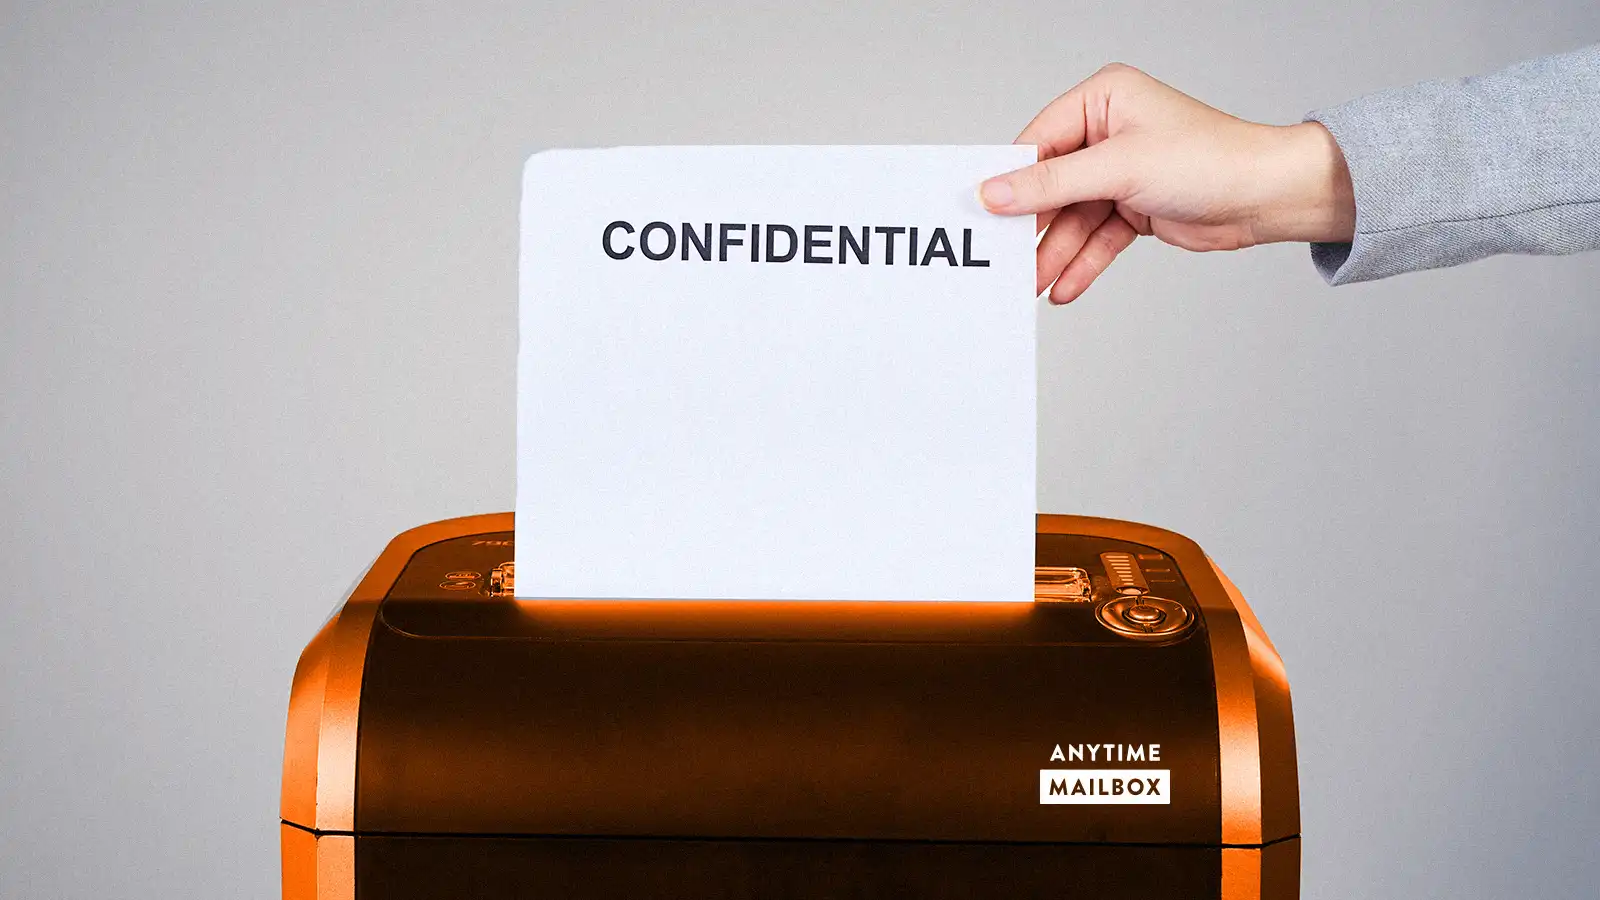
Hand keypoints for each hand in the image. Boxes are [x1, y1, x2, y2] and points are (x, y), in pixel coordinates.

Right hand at [980, 64, 1355, 303]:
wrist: (1266, 196)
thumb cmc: (1210, 159)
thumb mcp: (1119, 168)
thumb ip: (1052, 184)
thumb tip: (996, 192)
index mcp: (1103, 99)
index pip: (1039, 140)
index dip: (1011, 180)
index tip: (983, 212)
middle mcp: (1107, 132)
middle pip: (1051, 185)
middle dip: (1033, 227)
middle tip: (1004, 259)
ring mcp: (1119, 172)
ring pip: (1071, 219)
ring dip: (1054, 254)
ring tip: (1032, 285)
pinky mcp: (1132, 208)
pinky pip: (1095, 237)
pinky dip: (1081, 262)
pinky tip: (1064, 287)